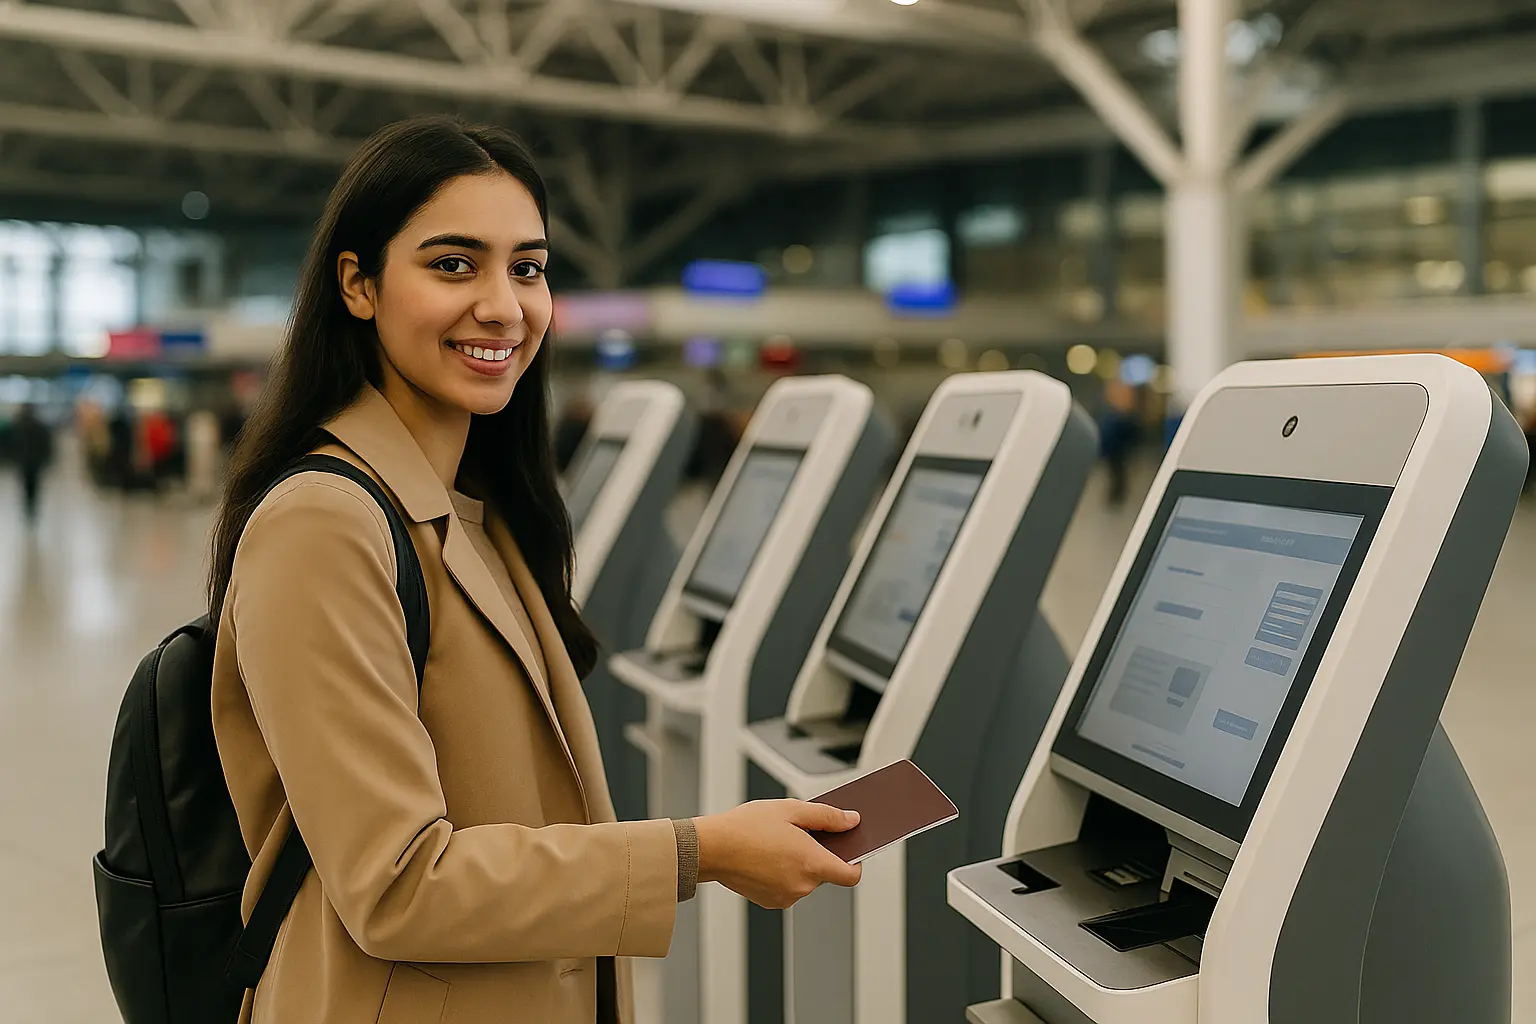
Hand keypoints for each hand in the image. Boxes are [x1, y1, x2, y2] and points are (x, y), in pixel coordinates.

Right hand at [694, 800, 863, 909]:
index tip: (851, 850)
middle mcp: (802, 886)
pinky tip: (767, 855)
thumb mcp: (792, 810)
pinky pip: (787, 887)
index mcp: (812, 863)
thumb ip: (827, 817)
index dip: (855, 862)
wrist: (711, 848)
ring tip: (777, 842)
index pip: (851, 875)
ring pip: (805, 879)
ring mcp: (785, 897)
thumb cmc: (747, 826)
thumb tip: (852, 821)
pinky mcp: (770, 901)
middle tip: (800, 833)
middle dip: (818, 854)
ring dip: (799, 863)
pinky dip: (783, 873)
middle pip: (825, 873)